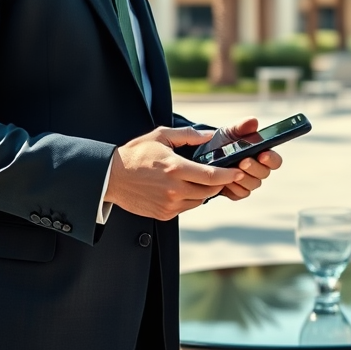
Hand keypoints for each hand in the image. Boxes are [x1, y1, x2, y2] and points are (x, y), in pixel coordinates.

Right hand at [105, 126, 244, 219]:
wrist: (111, 178)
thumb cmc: (136, 154)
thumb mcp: (161, 136)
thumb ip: (188, 135)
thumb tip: (209, 135)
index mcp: (175, 168)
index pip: (211, 176)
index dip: (229, 175)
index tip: (238, 171)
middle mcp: (174, 189)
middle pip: (210, 191)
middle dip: (219, 182)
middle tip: (223, 174)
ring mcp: (169, 204)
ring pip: (200, 200)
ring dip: (205, 191)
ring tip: (201, 180)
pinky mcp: (164, 214)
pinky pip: (187, 208)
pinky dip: (191, 199)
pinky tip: (185, 188)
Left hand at [205, 117, 282, 200]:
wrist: (204, 157)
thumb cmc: (222, 143)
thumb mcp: (230, 132)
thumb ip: (242, 127)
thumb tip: (253, 121)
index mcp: (262, 154)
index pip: (275, 161)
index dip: (271, 159)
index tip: (263, 154)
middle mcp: (258, 170)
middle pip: (264, 173)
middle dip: (254, 168)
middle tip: (243, 161)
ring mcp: (249, 182)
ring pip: (253, 184)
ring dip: (243, 178)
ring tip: (231, 171)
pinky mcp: (237, 192)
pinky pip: (240, 193)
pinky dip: (233, 187)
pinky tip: (225, 180)